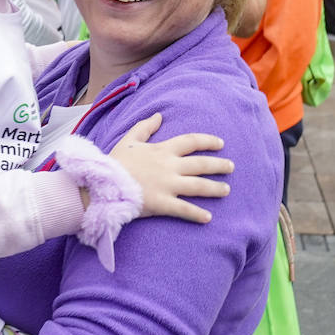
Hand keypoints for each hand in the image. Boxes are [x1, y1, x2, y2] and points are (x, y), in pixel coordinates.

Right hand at [108, 113, 231, 223]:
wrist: (103, 184)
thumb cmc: (115, 162)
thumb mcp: (129, 140)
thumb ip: (145, 127)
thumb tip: (159, 115)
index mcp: (162, 150)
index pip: (191, 141)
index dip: (208, 141)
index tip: (220, 143)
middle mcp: (170, 167)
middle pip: (201, 164)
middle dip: (219, 165)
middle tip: (231, 167)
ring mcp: (167, 186)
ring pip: (198, 186)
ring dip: (214, 188)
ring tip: (226, 190)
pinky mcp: (162, 204)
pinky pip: (184, 210)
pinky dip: (197, 214)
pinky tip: (208, 218)